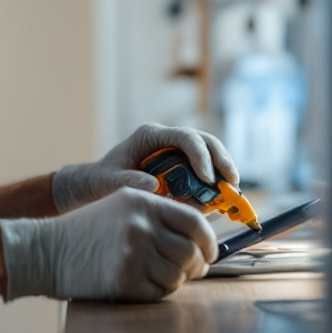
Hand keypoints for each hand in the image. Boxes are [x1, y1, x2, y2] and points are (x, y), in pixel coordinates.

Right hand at [0, 188, 217, 300]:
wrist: (46, 250)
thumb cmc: (86, 230)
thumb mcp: (121, 205)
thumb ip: (158, 213)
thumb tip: (200, 235)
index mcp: (142, 201)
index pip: (195, 221)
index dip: (208, 241)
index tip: (209, 251)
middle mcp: (140, 224)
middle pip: (191, 252)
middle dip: (196, 265)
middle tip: (189, 270)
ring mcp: (133, 253)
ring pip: (178, 275)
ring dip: (174, 280)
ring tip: (157, 275)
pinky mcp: (124, 280)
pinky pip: (160, 292)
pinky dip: (157, 292)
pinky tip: (141, 283)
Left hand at [50, 123, 237, 212]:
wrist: (98, 183)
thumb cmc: (103, 180)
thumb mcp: (111, 182)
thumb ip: (129, 182)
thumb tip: (153, 185)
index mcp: (150, 135)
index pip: (184, 137)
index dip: (200, 155)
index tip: (207, 178)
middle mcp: (166, 139)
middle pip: (203, 140)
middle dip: (220, 159)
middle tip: (231, 182)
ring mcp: (175, 150)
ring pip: (209, 151)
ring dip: (224, 168)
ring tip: (233, 190)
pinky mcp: (181, 165)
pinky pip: (205, 167)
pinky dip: (216, 180)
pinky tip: (223, 197)